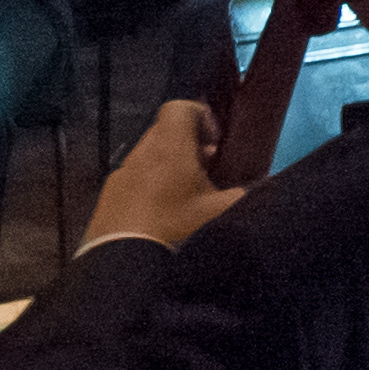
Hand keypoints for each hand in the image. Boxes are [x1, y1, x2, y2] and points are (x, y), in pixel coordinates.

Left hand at [89, 96, 239, 249]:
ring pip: (149, 156)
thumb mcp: (219, 213)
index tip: (214, 142)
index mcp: (170, 146)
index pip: (180, 107)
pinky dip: (149, 186)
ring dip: (168, 166)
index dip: (200, 116)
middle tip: (205, 171)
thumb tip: (259, 189)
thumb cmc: (175, 227)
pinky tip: (160, 214)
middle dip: (187, 145)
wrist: (125, 262)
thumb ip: (242, 195)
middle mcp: (142, 152)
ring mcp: (122, 173)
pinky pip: (134, 179)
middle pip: (165, 132)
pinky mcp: (109, 195)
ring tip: (184, 196)